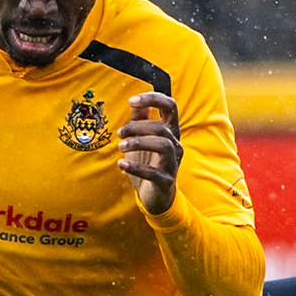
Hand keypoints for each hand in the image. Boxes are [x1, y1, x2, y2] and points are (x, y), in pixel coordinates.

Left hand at [117, 91, 182, 214]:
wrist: (155, 195)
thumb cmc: (148, 163)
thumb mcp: (142, 139)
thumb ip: (139, 120)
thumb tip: (134, 102)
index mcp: (170, 131)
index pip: (170, 106)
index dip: (153, 99)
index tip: (131, 101)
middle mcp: (175, 145)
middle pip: (162, 127)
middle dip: (137, 127)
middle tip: (120, 133)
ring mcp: (173, 163)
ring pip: (163, 145)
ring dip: (138, 142)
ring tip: (120, 146)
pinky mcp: (166, 181)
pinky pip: (153, 173)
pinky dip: (135, 167)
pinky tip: (121, 164)